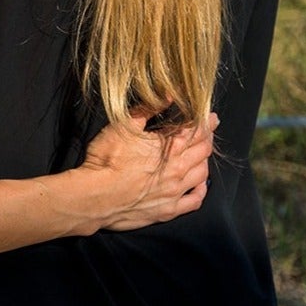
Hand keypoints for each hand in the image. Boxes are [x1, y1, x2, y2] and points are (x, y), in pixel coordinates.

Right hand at [80, 108, 215, 232]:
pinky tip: (200, 185)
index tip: (210, 117)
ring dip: (205, 162)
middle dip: (208, 138)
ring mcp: (175, 191)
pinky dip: (201, 190)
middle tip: (209, 131)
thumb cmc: (106, 160)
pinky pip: (195, 201)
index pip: (196, 131)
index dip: (205, 122)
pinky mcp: (169, 210)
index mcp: (169, 148)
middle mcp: (178, 170)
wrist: (95, 196)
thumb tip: (167, 96)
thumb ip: (147, 109)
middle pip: (203, 151)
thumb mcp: (123, 125)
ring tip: (202, 155)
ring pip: (202, 174)